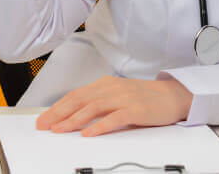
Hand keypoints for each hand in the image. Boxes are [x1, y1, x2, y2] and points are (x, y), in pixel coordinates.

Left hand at [35, 76, 192, 136]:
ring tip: (60, 129)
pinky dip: (100, 126)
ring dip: (74, 119)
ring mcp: (124, 98)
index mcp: (106, 84)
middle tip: (45, 125)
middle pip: (80, 100)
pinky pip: (115, 118)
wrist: (173, 96)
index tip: (44, 118)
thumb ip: (99, 101)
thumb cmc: (145, 97)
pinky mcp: (136, 109)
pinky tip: (89, 133)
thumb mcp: (118, 95)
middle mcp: (112, 88)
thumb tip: (75, 114)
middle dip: (59, 113)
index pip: (76, 95)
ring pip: (93, 107)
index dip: (58, 107)